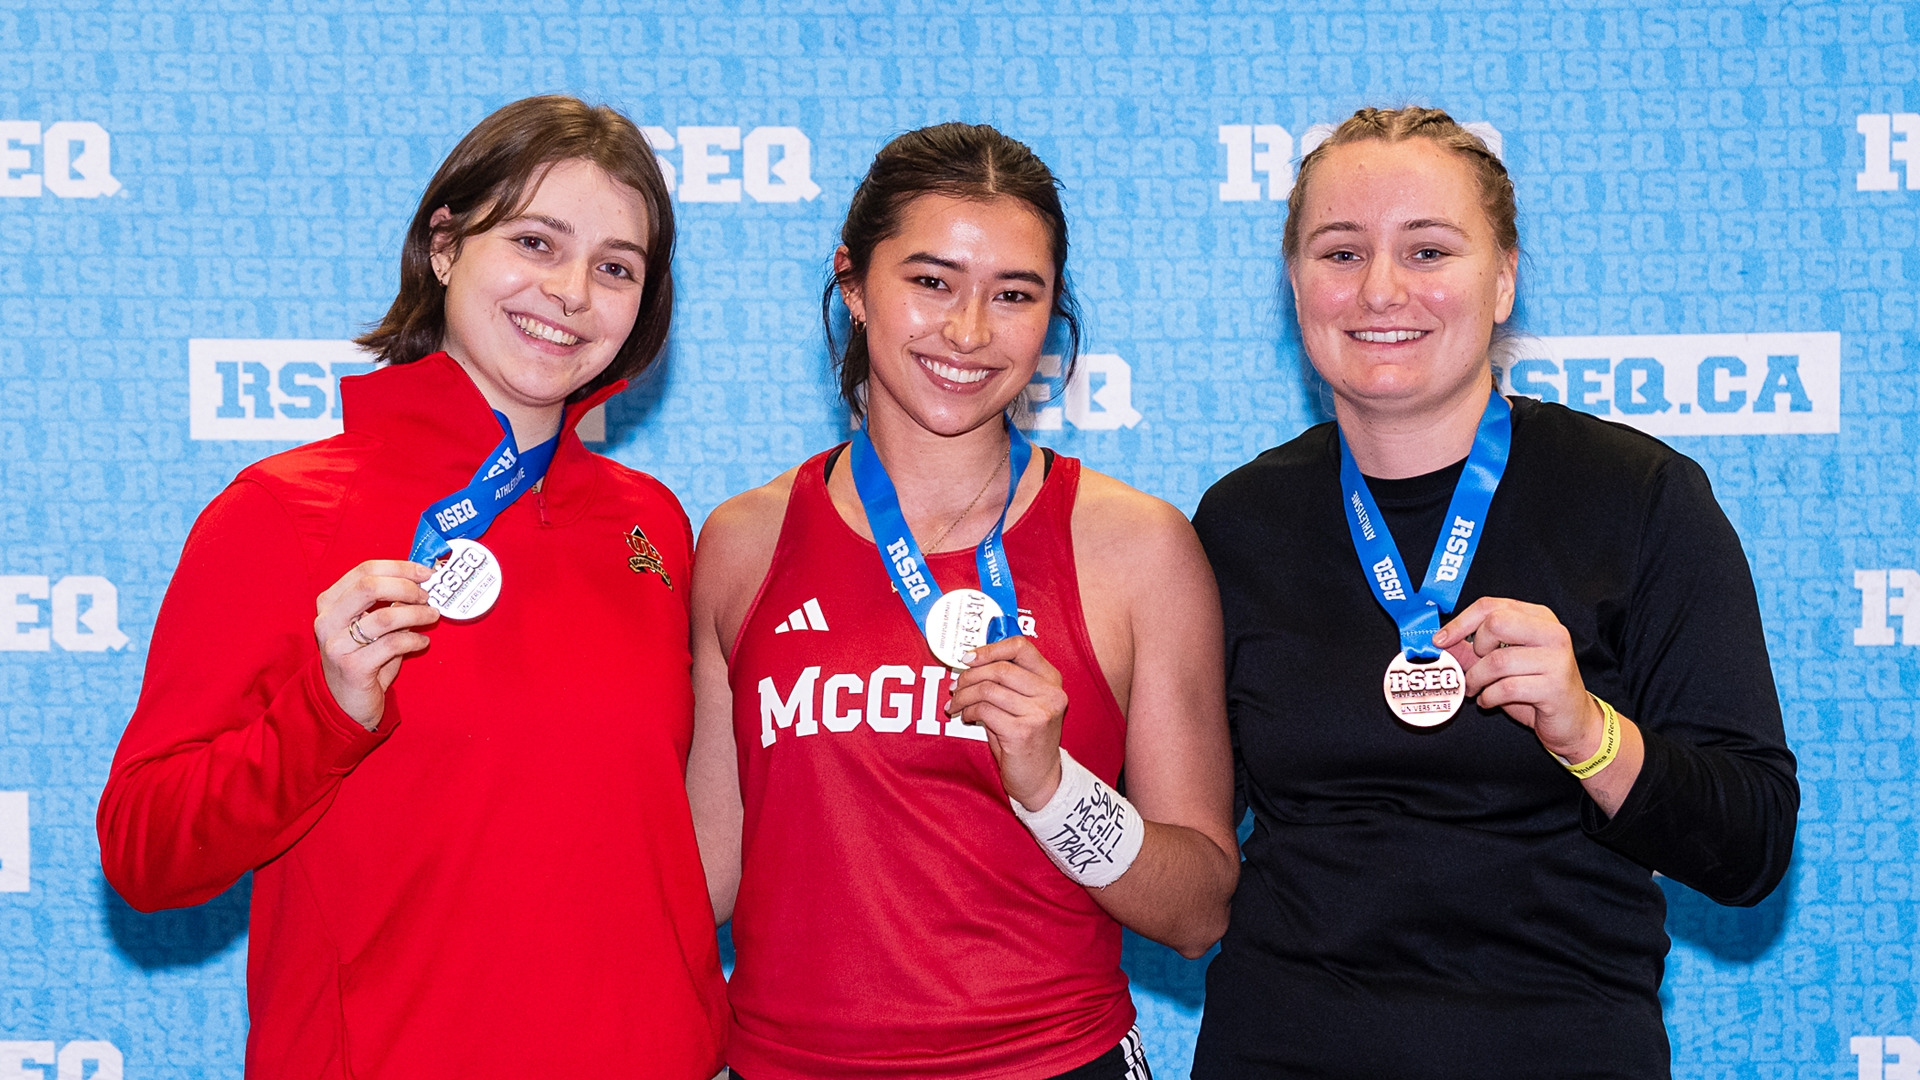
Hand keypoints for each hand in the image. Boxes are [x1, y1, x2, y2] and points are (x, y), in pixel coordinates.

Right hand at [314, 560, 439, 730]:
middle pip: (370, 586)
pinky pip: (393, 644)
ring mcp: (336, 645)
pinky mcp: (352, 667)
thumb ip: (387, 602)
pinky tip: (422, 642)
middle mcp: (327, 620)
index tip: (424, 572)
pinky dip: (414, 640)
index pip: (364, 570)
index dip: (399, 567)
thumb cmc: (362, 657)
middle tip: (426, 596)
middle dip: (406, 587)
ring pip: (385, 616)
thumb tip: (421, 580)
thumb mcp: (369, 625)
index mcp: (329, 602)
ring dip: (417, 614)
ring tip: (432, 616)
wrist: (345, 702)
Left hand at [944, 636, 1069, 810]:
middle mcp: (1051, 693)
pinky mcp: (1023, 731)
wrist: (1040, 779)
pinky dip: (969, 712)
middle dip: (969, 676)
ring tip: (956, 705)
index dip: (989, 649)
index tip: (967, 658)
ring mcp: (1040, 712)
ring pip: (988, 689)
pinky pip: (984, 710)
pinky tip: (968, 718)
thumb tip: (970, 662)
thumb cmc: (1027, 739)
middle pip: (1000, 668)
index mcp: (1052, 680)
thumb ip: (1007, 682)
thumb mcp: (1024, 704)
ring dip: (964, 696)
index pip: (1021, 647)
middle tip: (955, 686)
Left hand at [1432, 597, 1604, 761]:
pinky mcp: (1555, 686)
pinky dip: (1489, 697)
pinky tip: (1490, 701)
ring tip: (1476, 689)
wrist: (1572, 720)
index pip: (1491, 606)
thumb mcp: (1502, 664)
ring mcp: (1556, 659)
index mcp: (1538, 618)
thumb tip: (1441, 642)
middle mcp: (1551, 632)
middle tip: (1474, 667)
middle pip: (1496, 623)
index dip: (1460, 622)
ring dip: (1477, 679)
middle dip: (1475, 649)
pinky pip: (1507, 688)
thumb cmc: (1535, 687)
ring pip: (1498, 660)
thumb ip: (1472, 650)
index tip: (1440, 640)